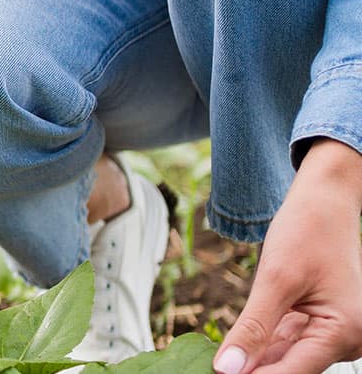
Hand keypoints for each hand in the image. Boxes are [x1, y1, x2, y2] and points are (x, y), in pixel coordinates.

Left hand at [214, 139, 361, 373]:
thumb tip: (227, 369)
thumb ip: (253, 328)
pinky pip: (287, 342)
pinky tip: (232, 349)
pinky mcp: (319, 323)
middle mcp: (346, 340)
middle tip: (212, 369)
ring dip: (252, 360)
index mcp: (343, 333)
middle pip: (289, 368)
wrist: (324, 202)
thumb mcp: (275, 279)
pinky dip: (261, 344)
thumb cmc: (307, 231)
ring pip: (285, 357)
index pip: (291, 373)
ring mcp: (334, 333)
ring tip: (216, 363)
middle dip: (250, 369)